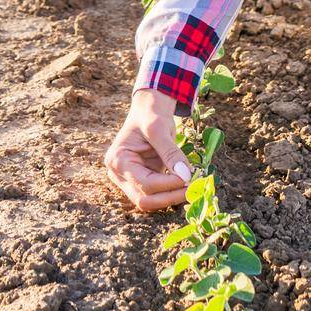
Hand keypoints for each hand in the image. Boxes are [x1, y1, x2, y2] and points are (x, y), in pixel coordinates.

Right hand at [103, 88, 193, 211]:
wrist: (149, 108)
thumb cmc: (150, 114)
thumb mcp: (159, 128)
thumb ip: (170, 152)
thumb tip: (185, 175)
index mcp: (118, 160)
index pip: (145, 183)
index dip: (168, 184)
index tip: (189, 177)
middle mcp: (120, 174)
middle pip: (144, 200)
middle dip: (170, 197)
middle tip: (193, 189)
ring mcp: (130, 180)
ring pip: (151, 201)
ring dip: (172, 197)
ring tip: (192, 187)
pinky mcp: (142, 181)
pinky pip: (157, 194)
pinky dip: (172, 192)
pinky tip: (187, 184)